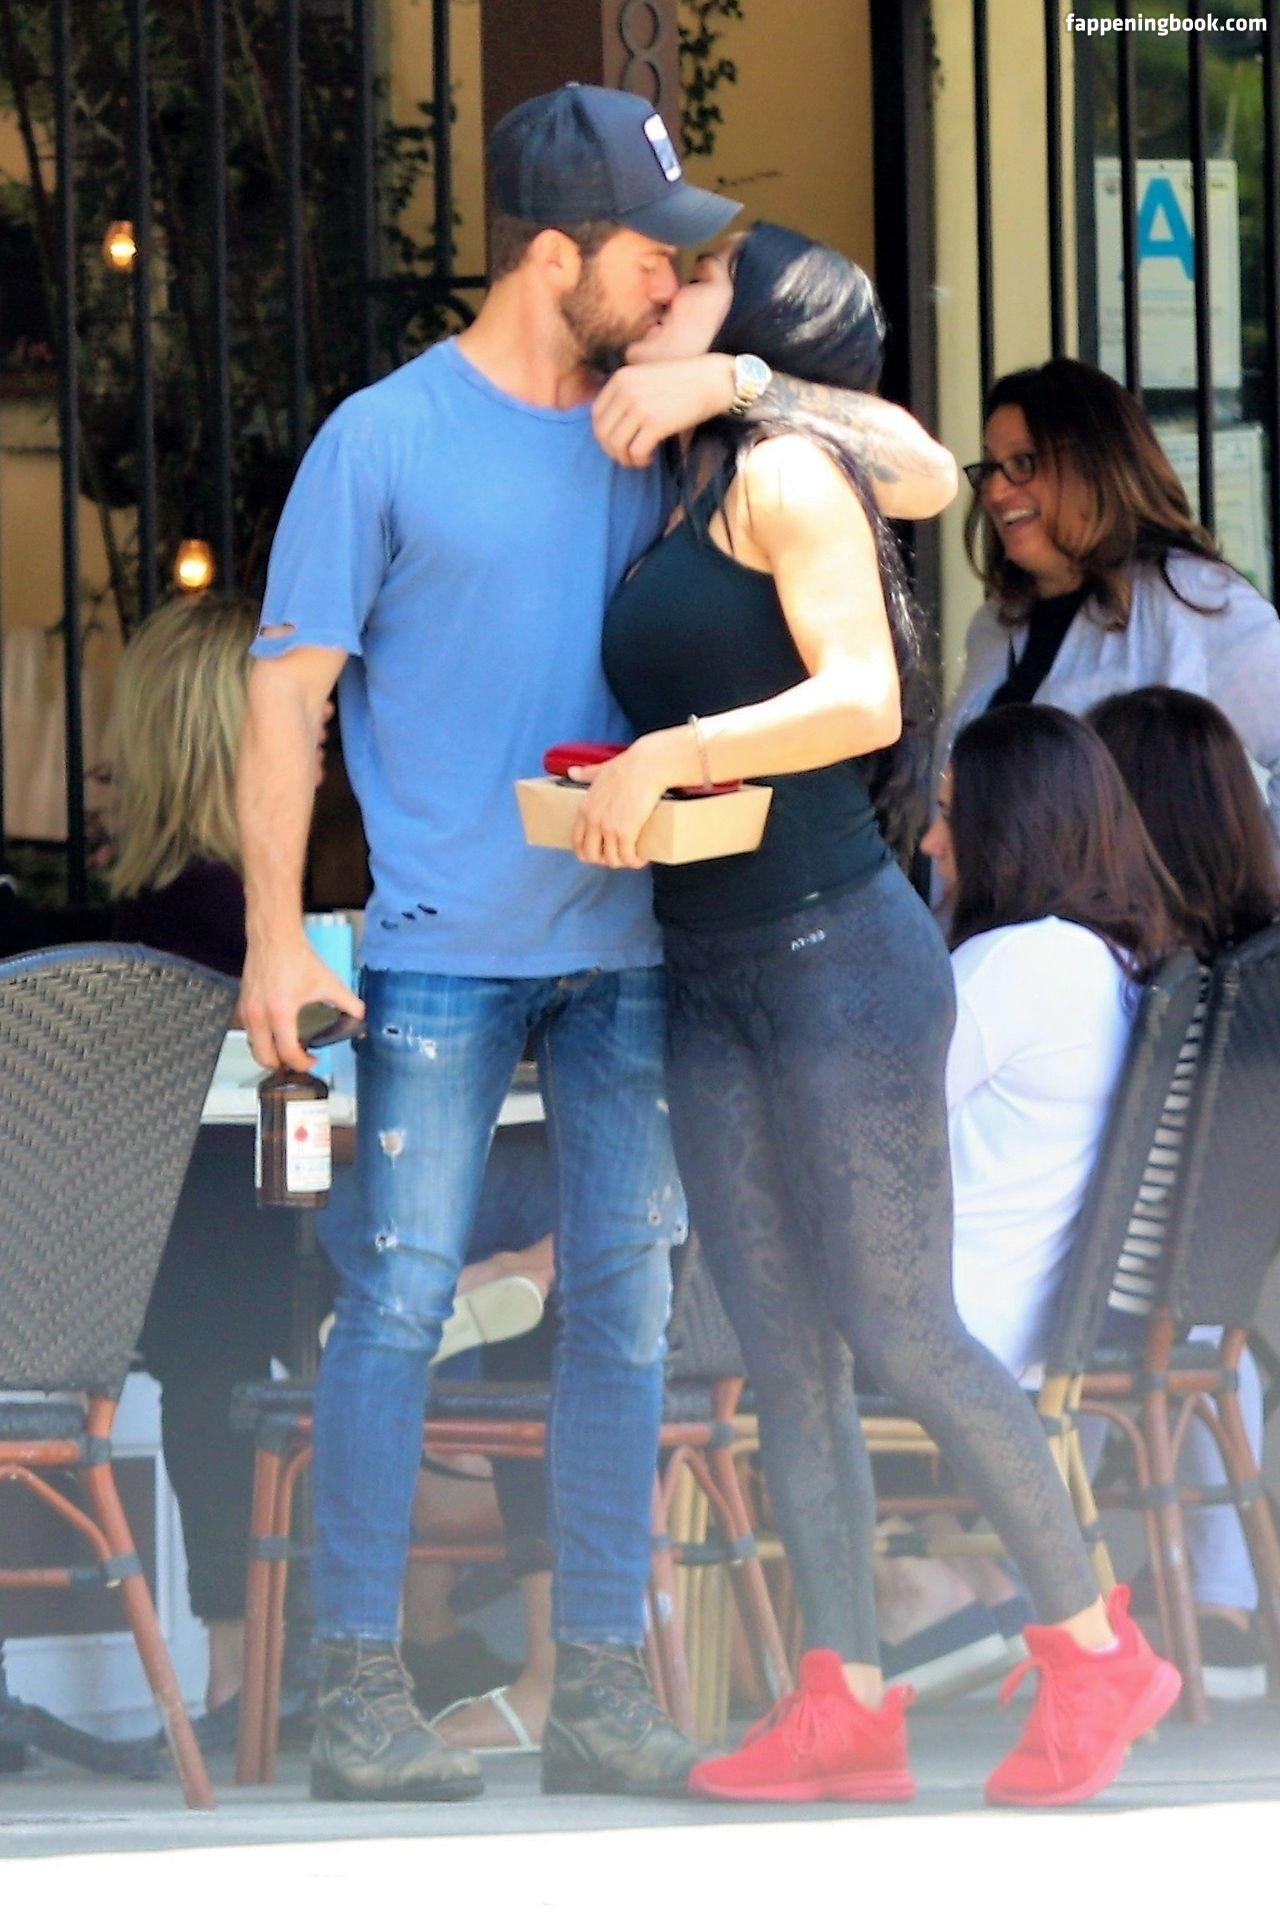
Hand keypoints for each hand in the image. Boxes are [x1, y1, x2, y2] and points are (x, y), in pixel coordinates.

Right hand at [239, 932, 364, 1072]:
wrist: (273, 938)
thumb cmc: (298, 958)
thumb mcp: (328, 983)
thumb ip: (349, 1003)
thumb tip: (362, 1018)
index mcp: (280, 1012)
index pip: (287, 1052)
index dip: (302, 1063)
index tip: (313, 1059)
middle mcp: (258, 1016)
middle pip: (264, 1058)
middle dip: (282, 1065)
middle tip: (299, 1060)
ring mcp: (247, 1011)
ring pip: (254, 1046)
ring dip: (270, 1053)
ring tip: (288, 1048)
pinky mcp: (242, 1005)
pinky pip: (249, 1032)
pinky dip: (262, 1039)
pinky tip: (277, 1032)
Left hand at [570, 738, 671, 867]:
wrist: (647, 766)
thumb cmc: (627, 766)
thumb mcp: (600, 770)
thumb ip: (586, 773)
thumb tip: (572, 771)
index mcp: (585, 808)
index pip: (577, 842)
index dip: (588, 852)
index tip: (600, 853)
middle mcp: (593, 821)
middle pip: (592, 856)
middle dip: (606, 860)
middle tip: (620, 855)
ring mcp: (609, 828)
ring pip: (612, 860)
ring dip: (623, 862)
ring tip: (634, 857)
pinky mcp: (626, 832)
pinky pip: (628, 857)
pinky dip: (636, 861)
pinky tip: (642, 858)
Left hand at [592, 356, 734, 467]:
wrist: (710, 381)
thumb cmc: (681, 382)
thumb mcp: (645, 377)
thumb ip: (625, 393)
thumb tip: (610, 427)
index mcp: (620, 378)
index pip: (596, 415)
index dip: (603, 434)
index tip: (617, 442)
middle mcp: (626, 391)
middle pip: (603, 433)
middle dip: (613, 451)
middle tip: (628, 455)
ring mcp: (639, 407)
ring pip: (616, 445)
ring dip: (626, 458)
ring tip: (640, 458)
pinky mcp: (655, 423)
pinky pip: (636, 452)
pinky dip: (640, 460)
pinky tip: (650, 457)